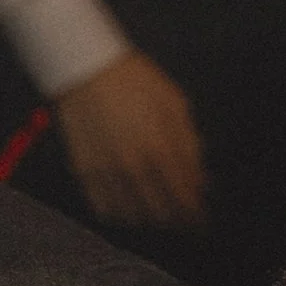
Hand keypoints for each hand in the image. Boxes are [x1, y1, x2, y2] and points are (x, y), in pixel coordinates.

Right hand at [55, 50, 206, 228]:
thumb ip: (190, 146)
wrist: (83, 65)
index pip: (186, 201)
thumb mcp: (173, 104)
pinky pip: (107, 210)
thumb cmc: (132, 80)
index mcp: (160, 150)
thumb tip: (202, 182)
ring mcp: (107, 173)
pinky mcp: (85, 173)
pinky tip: (129, 204)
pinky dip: (122, 213)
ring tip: (157, 209)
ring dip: (151, 219)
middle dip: (177, 220)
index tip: (201, 219)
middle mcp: (134, 168)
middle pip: (163, 215)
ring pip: (135, 218)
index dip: (197, 216)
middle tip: (183, 217)